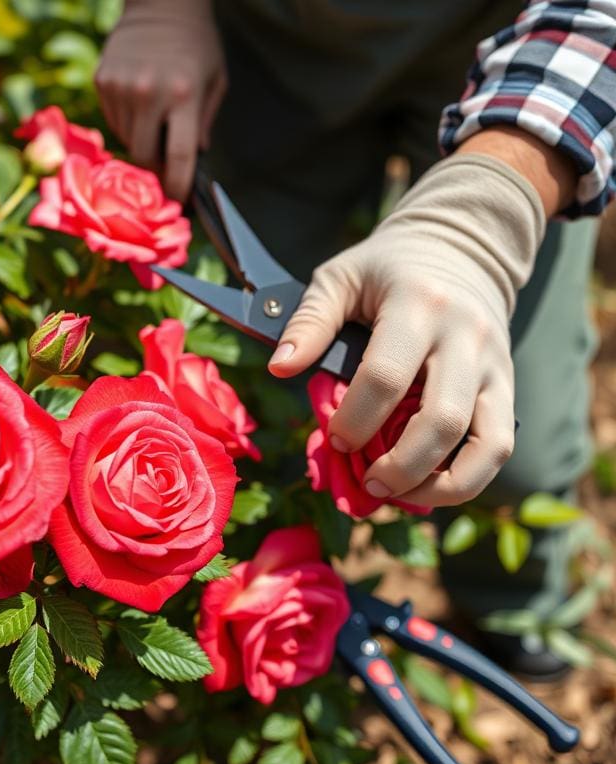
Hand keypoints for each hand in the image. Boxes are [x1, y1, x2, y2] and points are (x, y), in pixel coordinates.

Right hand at [95, 0, 226, 200]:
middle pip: (145, 156)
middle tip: (164, 168)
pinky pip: (113, 121)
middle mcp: (149, 93)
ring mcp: (122, 88)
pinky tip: (139, 103)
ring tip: (154, 120)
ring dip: (141, 142)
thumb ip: (204, 123)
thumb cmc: (196, 44)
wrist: (160, 3)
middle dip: (155, 169)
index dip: (178, 185)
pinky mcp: (103, 81)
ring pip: (127, 141)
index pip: (179, 156)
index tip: (178, 201)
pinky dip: (127, 123)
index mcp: (184, 95)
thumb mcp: (215, 81)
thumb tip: (193, 162)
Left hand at [268, 154, 546, 507]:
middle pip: (441, 420)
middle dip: (399, 466)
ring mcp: (494, 363)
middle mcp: (465, 336)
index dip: (355, 419)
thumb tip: (278, 368)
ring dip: (439, 484)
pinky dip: (467, 479)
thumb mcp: (339, 277)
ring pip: (484, 442)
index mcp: (417, 305)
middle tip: (366, 482)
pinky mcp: (508, 385)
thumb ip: (308, 321)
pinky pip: (499, 446)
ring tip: (397, 493)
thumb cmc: (385, 269)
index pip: (385, 376)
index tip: (334, 440)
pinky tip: (428, 488)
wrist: (460, 246)